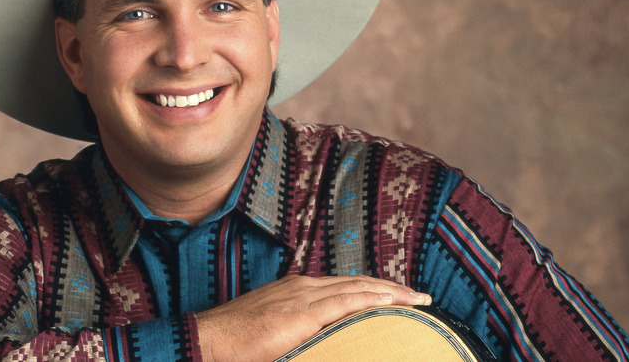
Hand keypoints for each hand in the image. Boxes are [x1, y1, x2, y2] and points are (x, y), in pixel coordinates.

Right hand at [194, 274, 431, 361]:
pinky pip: (347, 301)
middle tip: (418, 296)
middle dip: (390, 288)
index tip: (397, 296)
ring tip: (417, 299)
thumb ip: (299, 333)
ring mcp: (303, 295)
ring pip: (357, 288)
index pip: (343, 286)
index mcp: (296, 290)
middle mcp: (302, 286)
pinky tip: (393, 301)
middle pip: (356, 282)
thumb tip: (319, 345)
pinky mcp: (303, 311)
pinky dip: (373, 299)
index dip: (372, 289)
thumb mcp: (274, 332)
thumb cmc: (236, 343)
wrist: (210, 340)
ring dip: (390, 292)